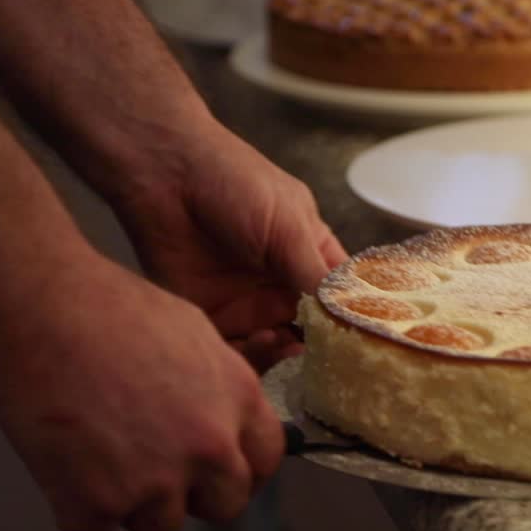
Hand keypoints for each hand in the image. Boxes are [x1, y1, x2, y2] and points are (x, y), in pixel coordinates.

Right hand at [0, 255, 283, 530]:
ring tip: (100, 452)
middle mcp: (208, 447)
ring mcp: (155, 481)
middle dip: (194, 495)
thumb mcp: (193, 332)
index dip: (242, 470)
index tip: (220, 472)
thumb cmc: (107, 308)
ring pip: (160, 526)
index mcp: (238, 400)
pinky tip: (65, 458)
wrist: (39, 308)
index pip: (265, 461)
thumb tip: (225, 423)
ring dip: (134, 503)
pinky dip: (77, 505)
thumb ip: (219, 389)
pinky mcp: (97, 503)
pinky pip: (96, 529)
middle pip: (224, 506)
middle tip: (156, 469)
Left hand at [111, 124, 345, 370]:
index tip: (364, 338)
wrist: (165, 175)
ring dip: (288, 352)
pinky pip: (237, 349)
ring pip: (278, 344)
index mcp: (308, 252)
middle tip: (327, 351)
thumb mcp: (288, 226)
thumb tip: (351, 316)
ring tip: (289, 344)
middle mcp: (281, 281)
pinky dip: (253, 355)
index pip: (341, 295)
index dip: (354, 317)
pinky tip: (261, 342)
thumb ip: (316, 274)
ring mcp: (247, 301)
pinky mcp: (212, 316)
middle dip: (322, 344)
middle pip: (313, 327)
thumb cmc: (234, 182)